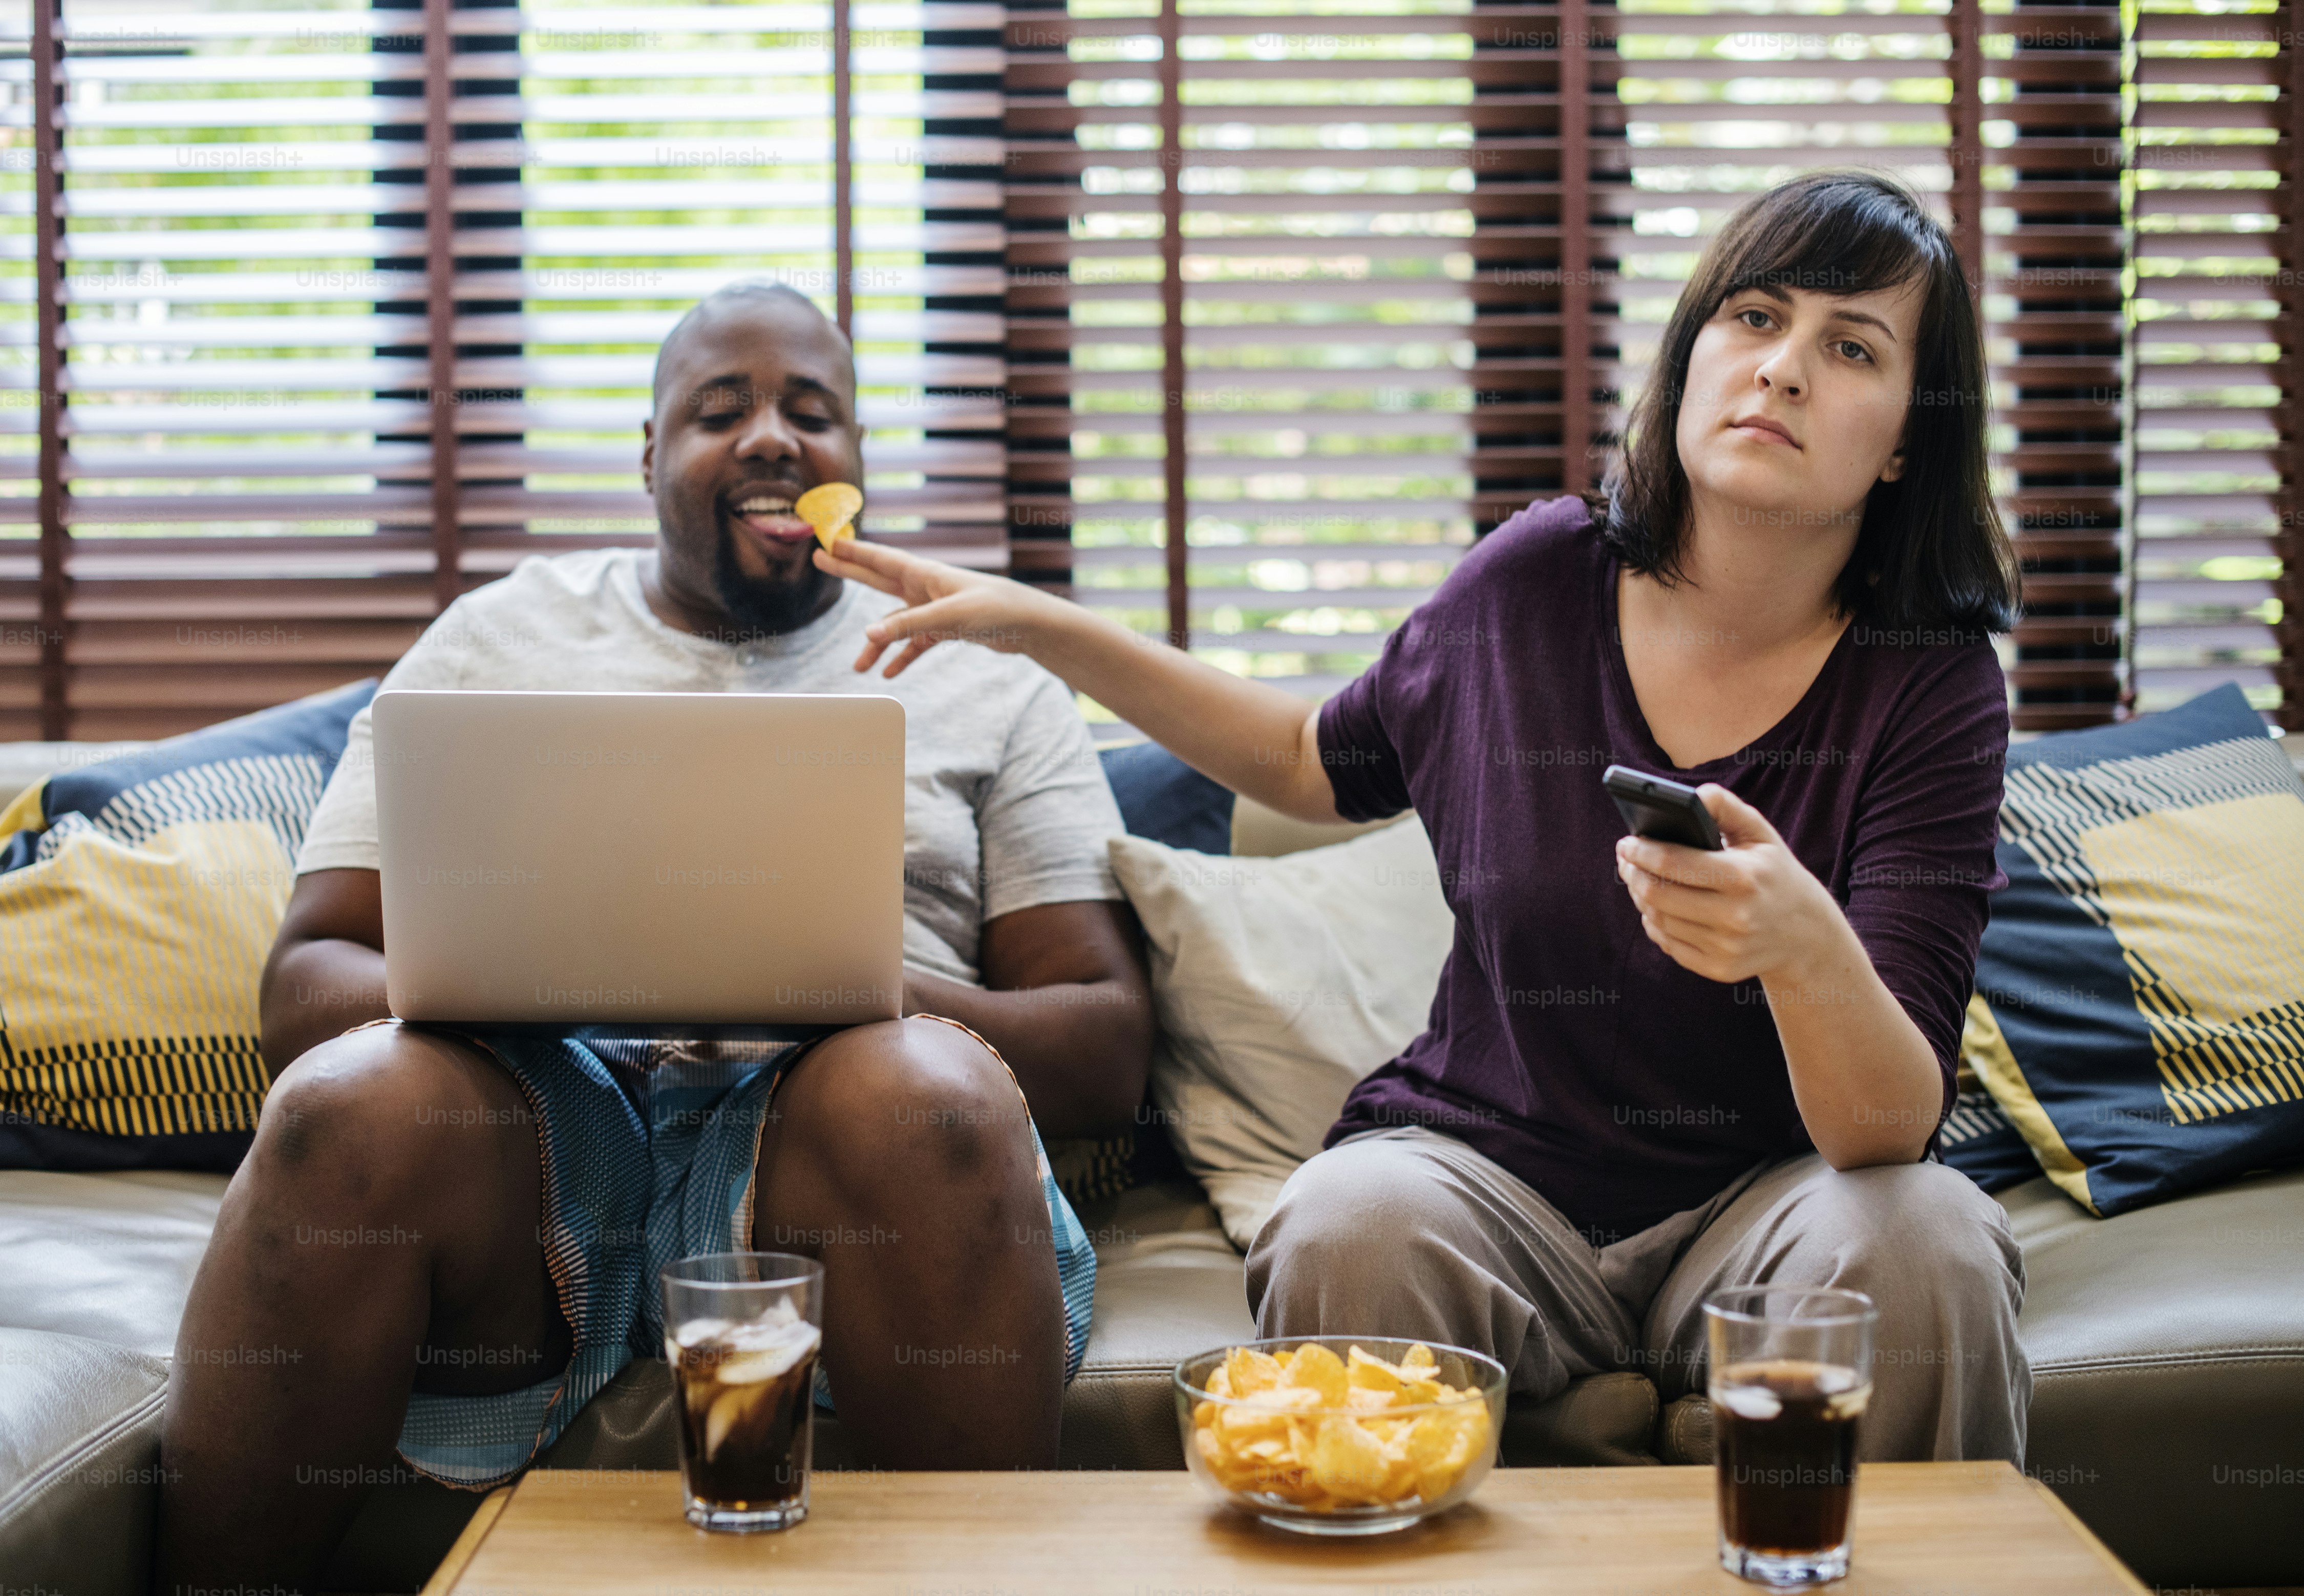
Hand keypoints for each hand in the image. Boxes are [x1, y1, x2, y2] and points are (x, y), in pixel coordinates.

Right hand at [813, 538, 1062, 677]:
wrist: (1029, 625)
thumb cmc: (994, 610)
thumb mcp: (948, 617)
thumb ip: (907, 626)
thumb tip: (868, 634)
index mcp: (925, 575)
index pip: (880, 559)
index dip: (852, 551)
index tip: (827, 540)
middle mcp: (926, 588)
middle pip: (879, 580)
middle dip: (851, 572)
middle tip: (821, 560)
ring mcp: (935, 609)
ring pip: (896, 623)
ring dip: (878, 644)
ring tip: (858, 666)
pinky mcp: (947, 629)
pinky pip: (916, 643)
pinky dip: (904, 657)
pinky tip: (890, 675)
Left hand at [1613, 786, 1841, 986]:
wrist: (1807, 934)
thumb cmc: (1775, 874)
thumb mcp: (1761, 835)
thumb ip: (1727, 808)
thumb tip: (1695, 794)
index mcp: (1743, 877)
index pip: (1673, 863)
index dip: (1641, 851)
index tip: (1626, 842)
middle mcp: (1735, 916)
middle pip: (1657, 894)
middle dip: (1633, 873)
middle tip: (1626, 860)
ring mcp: (1726, 947)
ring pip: (1659, 920)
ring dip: (1640, 897)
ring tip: (1638, 879)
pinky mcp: (1719, 969)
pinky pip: (1669, 944)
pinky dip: (1655, 923)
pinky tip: (1655, 907)